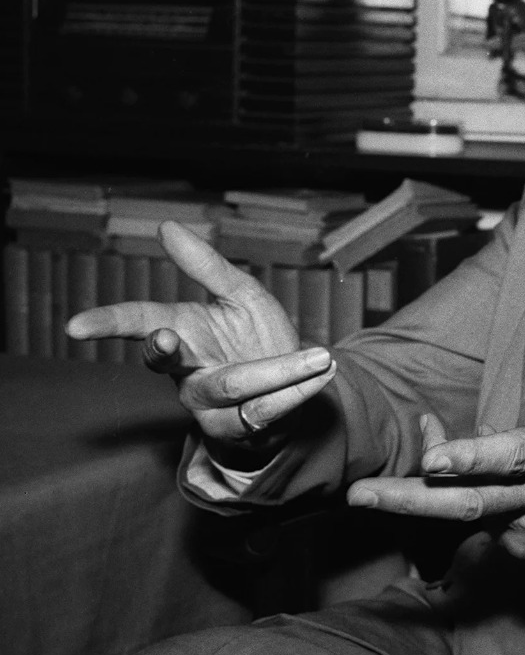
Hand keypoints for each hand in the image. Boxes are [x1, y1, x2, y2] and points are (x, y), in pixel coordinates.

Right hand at [66, 221, 335, 455]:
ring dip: (278, 371)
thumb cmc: (259, 337)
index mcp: (182, 332)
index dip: (106, 324)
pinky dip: (295, 391)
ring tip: (319, 356)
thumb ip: (206, 265)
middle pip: (167, 362)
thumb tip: (166, 226)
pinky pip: (263, 411)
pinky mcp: (239, 428)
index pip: (137, 323)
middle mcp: (187, 371)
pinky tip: (321, 373)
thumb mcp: (240, 294)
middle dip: (165, 350)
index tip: (74, 327)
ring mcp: (209, 404)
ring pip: (231, 387)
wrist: (294, 383)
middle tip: (167, 336)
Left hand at [347, 331, 524, 561]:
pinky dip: (453, 498)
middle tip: (357, 495)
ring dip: (420, 496)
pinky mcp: (521, 549)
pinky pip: (475, 522)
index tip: (432, 459)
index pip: (512, 457)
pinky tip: (442, 476)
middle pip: (467, 502)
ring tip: (373, 488)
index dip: (471, 458)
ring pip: (464, 513)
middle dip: (408, 500)